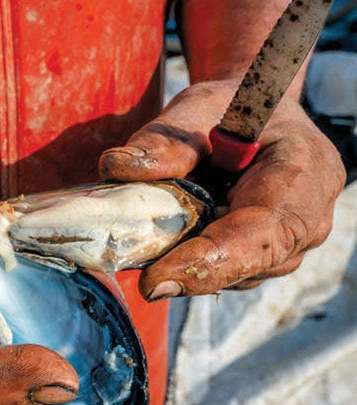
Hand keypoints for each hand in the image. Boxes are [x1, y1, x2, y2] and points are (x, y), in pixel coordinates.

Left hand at [99, 80, 345, 299]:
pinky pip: (221, 271)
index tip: (154, 280)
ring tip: (154, 231)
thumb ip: (164, 141)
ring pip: (227, 275)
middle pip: (241, 266)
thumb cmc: (236, 106)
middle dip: (184, 269)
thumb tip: (115, 167)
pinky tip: (169, 234)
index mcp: (304, 176)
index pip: (259, 237)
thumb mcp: (199, 108)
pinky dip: (187, 258)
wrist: (261, 116)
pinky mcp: (261, 260)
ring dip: (183, 261)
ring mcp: (287, 248)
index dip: (207, 264)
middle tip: (134, 265)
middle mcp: (306, 223)